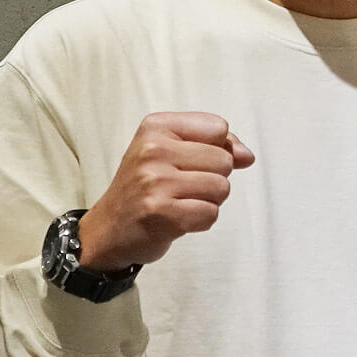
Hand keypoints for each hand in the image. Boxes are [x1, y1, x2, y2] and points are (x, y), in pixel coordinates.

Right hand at [78, 112, 254, 270]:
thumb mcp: (172, 152)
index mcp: (156, 127)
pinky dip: (201, 221)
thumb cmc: (145, 187)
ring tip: (180, 202)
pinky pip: (211, 214)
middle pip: (224, 160)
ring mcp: (156, 182)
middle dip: (213, 178)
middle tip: (181, 187)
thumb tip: (247, 155)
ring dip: (208, 201)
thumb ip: (215, 146)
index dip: (216, 148)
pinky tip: (178, 219)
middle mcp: (153, 150)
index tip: (189, 161)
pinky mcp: (162, 213)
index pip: (218, 128)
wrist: (108, 229)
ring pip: (222, 187)